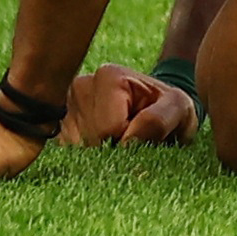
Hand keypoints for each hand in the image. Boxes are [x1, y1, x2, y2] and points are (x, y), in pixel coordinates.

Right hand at [65, 67, 195, 146]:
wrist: (155, 106)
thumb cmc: (168, 107)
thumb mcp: (179, 109)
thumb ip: (158, 121)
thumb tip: (125, 142)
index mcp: (109, 76)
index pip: (108, 129)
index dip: (129, 143)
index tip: (143, 137)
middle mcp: (80, 86)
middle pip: (90, 140)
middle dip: (114, 149)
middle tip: (132, 140)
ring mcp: (65, 105)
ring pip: (76, 150)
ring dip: (99, 155)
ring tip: (118, 140)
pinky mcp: (58, 124)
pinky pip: (67, 153)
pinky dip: (86, 159)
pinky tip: (101, 146)